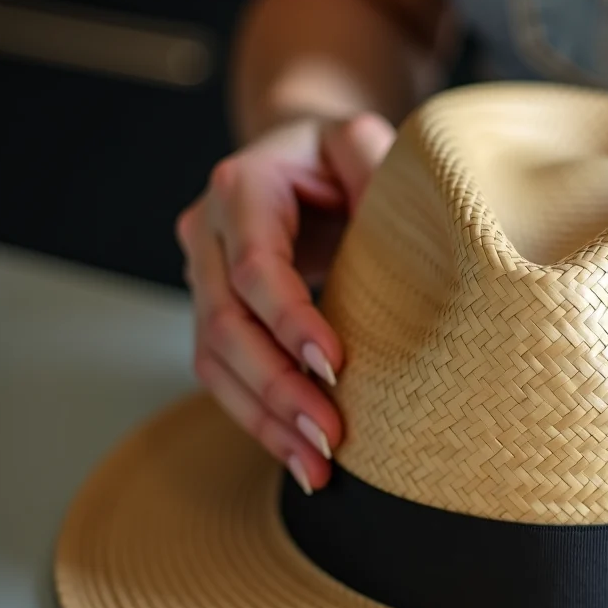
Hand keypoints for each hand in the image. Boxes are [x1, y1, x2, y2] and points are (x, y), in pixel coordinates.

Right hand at [176, 113, 394, 493]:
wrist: (298, 159)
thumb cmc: (336, 155)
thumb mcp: (358, 141)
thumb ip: (374, 160)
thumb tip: (404, 200)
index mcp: (241, 187)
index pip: (256, 266)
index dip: (290, 319)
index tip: (335, 364)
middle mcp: (206, 233)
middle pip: (225, 324)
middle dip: (278, 387)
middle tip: (330, 436)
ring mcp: (202, 278)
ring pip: (215, 362)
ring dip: (264, 420)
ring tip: (316, 467)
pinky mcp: (214, 315)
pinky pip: (223, 377)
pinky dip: (259, 421)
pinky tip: (298, 458)